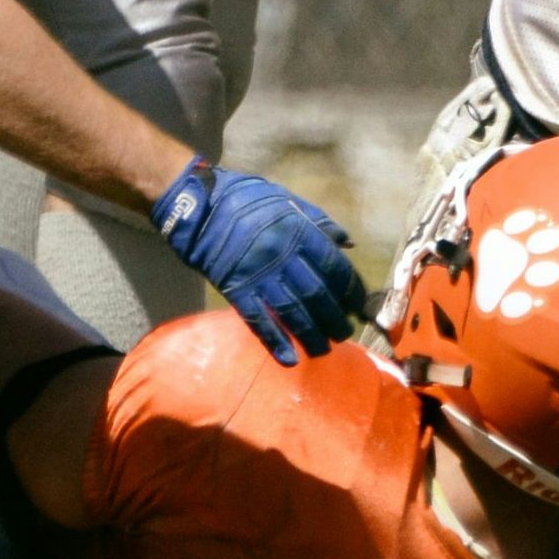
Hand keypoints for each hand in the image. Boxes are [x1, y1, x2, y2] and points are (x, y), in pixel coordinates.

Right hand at [152, 162, 360, 364]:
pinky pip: (258, 321)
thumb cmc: (248, 200)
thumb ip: (320, 223)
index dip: (350, 291)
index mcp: (300, 232)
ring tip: (323, 350)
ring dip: (310, 335)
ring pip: (292, 313)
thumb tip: (348, 244)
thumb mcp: (289, 201)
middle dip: (334, 319)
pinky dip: (275, 342)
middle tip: (344, 334)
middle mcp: (283, 256)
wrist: (200, 206)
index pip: (335, 268)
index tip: (358, 306)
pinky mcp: (236, 290)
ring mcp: (258, 275)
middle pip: (317, 295)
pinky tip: (289, 358)